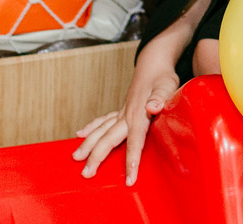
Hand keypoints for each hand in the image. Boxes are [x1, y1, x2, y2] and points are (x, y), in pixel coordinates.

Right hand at [71, 59, 179, 184]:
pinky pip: (103, 120)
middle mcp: (126, 115)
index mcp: (139, 114)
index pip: (134, 142)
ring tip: (76, 157)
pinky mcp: (121, 110)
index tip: (129, 179)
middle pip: (108, 139)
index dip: (131, 161)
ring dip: (88, 144)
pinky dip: (92, 127)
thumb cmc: (163, 78)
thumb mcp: (167, 87)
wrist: (154, 64)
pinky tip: (81, 134)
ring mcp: (122, 112)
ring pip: (101, 130)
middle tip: (85, 174)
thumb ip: (160, 99)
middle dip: (96, 157)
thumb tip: (152, 107)